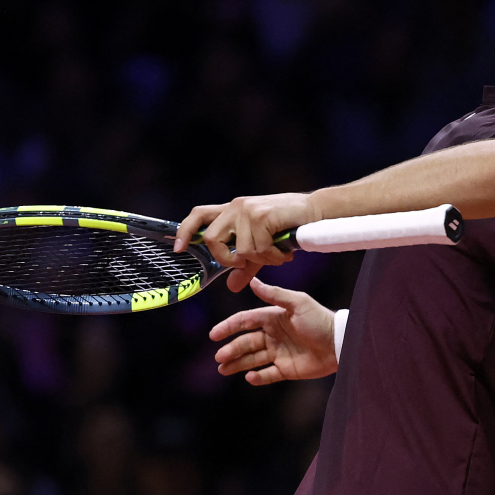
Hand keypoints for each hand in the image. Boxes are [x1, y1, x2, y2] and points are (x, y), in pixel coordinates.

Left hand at [174, 192, 321, 286]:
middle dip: (226, 259)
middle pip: (211, 238)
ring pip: (241, 250)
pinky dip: (273, 257)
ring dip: (262, 260)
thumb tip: (231, 287)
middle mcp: (236, 207)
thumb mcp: (262, 247)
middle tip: (246, 263)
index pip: (198, 215)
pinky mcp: (262, 216)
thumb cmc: (289, 226)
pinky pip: (259, 249)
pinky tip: (285, 253)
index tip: (178, 248)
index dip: (185, 231)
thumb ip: (245, 265)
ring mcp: (248, 210)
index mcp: (232, 210)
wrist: (316, 211)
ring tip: (278, 256)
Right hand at [209, 277, 338, 384]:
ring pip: (252, 359)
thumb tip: (252, 282)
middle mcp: (274, 335)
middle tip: (219, 358)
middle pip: (246, 342)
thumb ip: (275, 295)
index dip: (229, 327)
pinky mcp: (287, 369)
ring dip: (237, 363)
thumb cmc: (320, 320)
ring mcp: (279, 353)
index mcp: (274, 318)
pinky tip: (249, 377)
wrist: (341, 343)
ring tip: (223, 369)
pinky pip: (268, 374)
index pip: (245, 321)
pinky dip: (258, 377)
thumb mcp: (298, 303)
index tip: (214, 334)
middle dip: (231, 350)